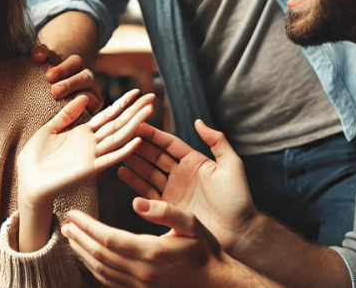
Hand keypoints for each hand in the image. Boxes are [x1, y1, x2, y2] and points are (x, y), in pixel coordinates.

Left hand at [18, 90, 154, 209]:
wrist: (27, 181)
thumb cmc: (34, 158)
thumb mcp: (49, 130)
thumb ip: (66, 115)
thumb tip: (84, 97)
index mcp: (82, 134)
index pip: (107, 115)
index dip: (122, 103)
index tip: (137, 91)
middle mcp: (91, 145)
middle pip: (118, 124)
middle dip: (135, 111)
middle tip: (152, 97)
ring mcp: (92, 157)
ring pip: (118, 138)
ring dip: (134, 125)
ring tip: (149, 111)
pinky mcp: (88, 169)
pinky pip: (109, 159)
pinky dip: (123, 150)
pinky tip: (136, 140)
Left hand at [33, 45, 103, 111]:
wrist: (58, 98)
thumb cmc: (48, 78)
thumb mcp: (44, 64)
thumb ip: (41, 54)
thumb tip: (38, 54)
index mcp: (76, 65)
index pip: (75, 62)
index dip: (63, 69)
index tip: (49, 77)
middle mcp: (87, 77)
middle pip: (85, 77)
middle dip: (69, 85)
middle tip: (54, 92)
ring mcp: (93, 92)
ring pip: (90, 94)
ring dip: (75, 98)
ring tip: (62, 105)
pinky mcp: (94, 106)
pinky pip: (92, 108)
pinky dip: (82, 109)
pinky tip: (70, 113)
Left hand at [63, 204, 246, 287]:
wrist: (214, 282)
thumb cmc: (204, 249)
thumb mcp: (191, 224)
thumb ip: (165, 210)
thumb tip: (136, 203)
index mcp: (151, 251)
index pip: (108, 238)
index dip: (87, 226)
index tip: (73, 215)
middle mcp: (142, 271)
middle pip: (99, 254)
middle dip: (79, 238)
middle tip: (64, 223)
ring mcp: (140, 284)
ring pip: (101, 270)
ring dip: (82, 253)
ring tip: (70, 237)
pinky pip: (110, 282)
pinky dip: (93, 269)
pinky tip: (87, 257)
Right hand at [117, 120, 255, 250]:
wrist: (238, 234)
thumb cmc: (238, 200)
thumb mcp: (232, 166)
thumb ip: (218, 142)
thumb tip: (198, 121)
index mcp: (195, 162)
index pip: (169, 143)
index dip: (154, 133)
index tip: (137, 123)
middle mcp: (181, 174)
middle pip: (154, 155)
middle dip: (138, 144)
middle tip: (121, 134)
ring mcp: (173, 191)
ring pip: (147, 171)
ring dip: (133, 160)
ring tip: (116, 150)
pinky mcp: (167, 208)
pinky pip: (147, 192)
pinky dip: (134, 182)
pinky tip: (122, 172)